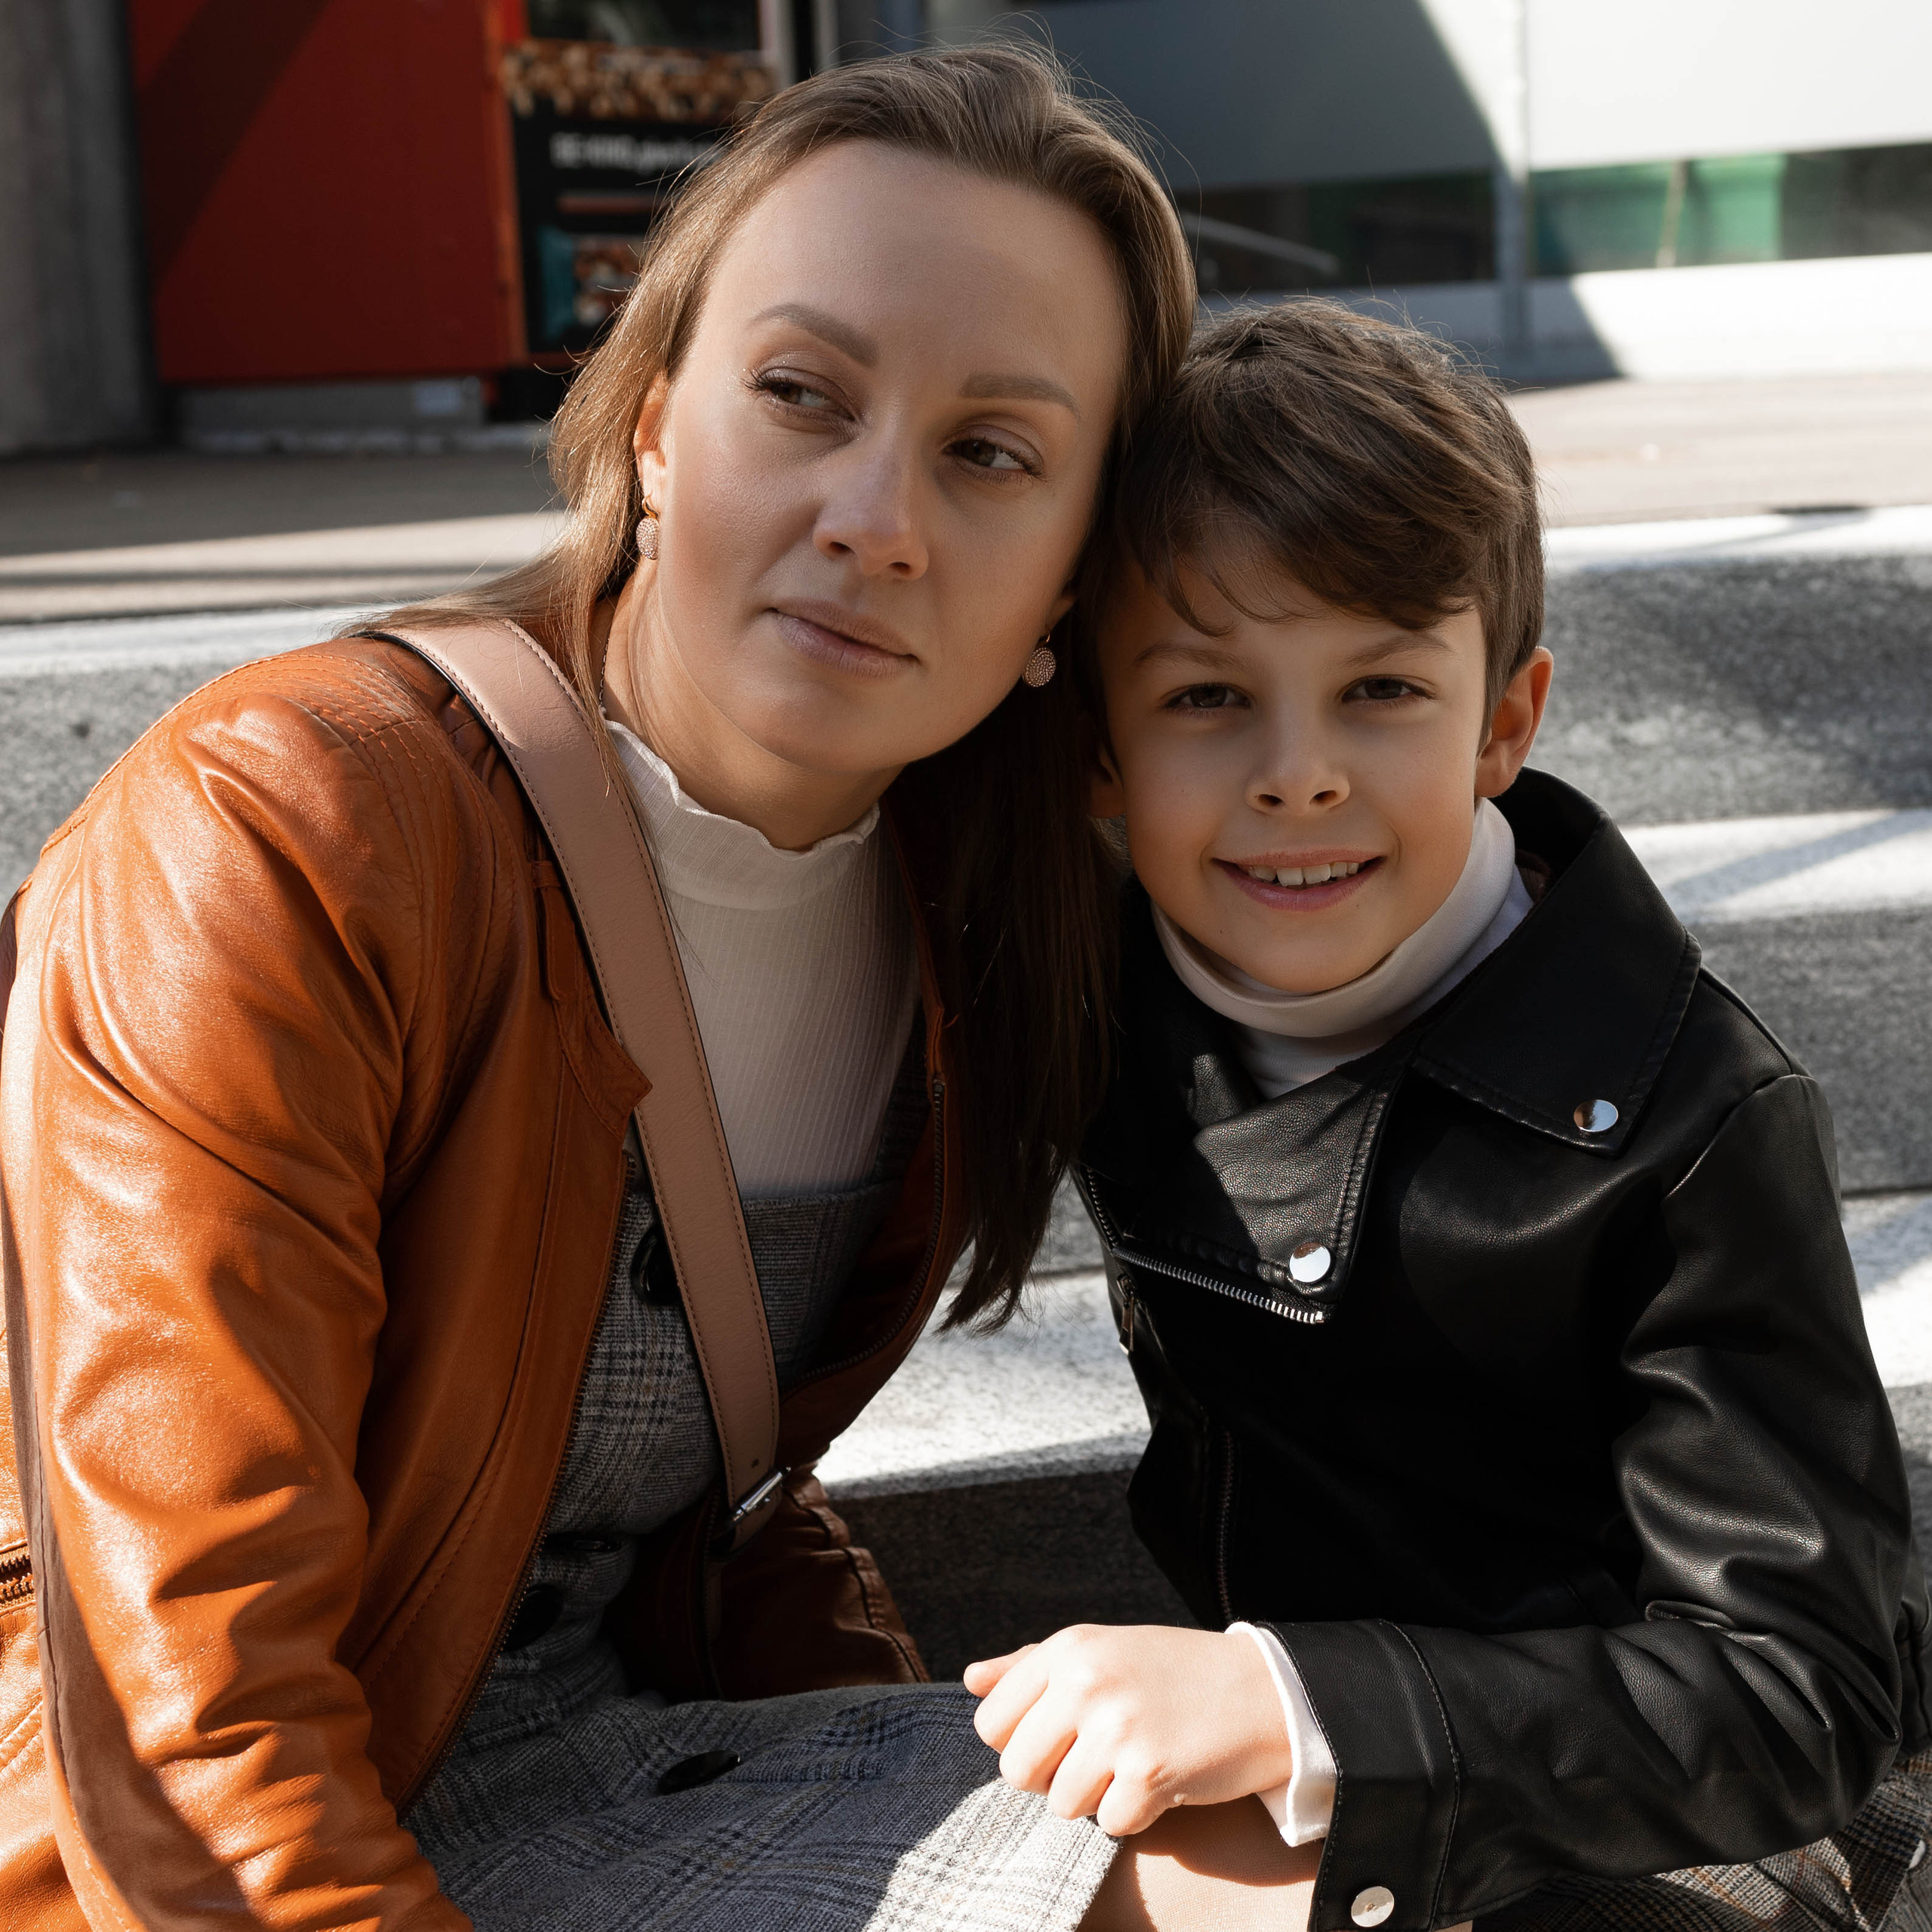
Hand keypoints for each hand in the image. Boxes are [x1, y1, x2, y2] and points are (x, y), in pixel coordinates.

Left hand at [964, 1623, 1293, 1836]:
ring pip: (1061, 1804)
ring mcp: (1115, 1727)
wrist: (1262, 1691)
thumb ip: (1030, 1667)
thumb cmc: (1172, 1673)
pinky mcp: (1148, 1772)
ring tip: (1132, 1764)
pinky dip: (1134, 1814)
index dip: (1019, 1743)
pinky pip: (1109, 1823)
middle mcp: (1085, 1682)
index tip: (1057, 1738)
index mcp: (1068, 1648)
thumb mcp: (1100, 1650)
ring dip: (1096, 1798)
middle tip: (1096, 1758)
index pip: (990, 1722)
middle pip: (1017, 1770)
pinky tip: (1161, 1780)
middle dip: (1052, 1778)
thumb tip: (970, 1680)